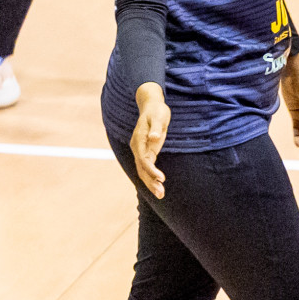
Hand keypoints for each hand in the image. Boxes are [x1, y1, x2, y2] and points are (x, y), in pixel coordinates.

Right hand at [130, 82, 169, 198]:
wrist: (151, 105)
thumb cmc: (156, 110)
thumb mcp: (158, 117)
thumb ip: (155, 128)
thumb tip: (154, 138)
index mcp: (138, 141)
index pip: (144, 160)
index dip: (151, 170)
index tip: (161, 179)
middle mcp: (137, 147)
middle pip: (141, 169)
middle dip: (150, 182)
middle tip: (161, 194)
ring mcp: (140, 150)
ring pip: (143, 170)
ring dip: (151, 182)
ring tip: (161, 194)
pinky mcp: (146, 151)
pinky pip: (147, 167)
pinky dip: (151, 176)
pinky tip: (158, 185)